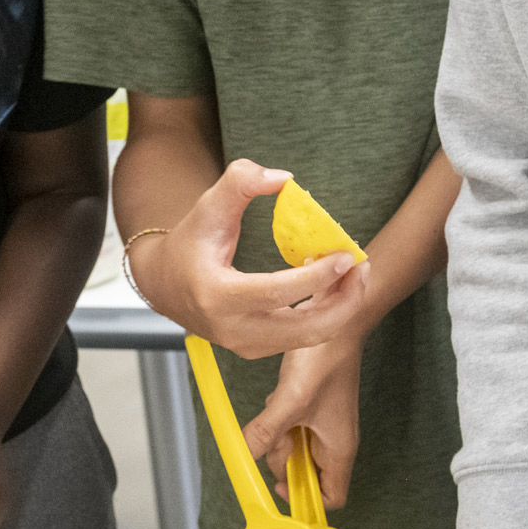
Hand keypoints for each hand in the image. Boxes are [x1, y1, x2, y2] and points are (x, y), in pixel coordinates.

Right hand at [128, 159, 370, 358]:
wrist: (164, 284)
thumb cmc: (190, 241)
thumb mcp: (208, 205)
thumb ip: (240, 181)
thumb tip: (284, 179)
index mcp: (217, 296)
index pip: (277, 293)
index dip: (316, 276)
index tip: (345, 255)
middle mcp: (232, 329)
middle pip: (304, 330)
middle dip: (343, 301)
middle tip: (363, 267)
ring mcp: (245, 346)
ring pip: (309, 338)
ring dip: (340, 308)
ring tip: (355, 274)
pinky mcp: (257, 349)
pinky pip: (302, 337)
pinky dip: (326, 313)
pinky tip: (335, 285)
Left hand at [241, 335, 362, 508]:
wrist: (336, 319)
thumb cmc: (325, 358)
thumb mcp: (290, 400)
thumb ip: (266, 432)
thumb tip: (243, 456)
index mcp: (339, 448)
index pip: (331, 497)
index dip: (306, 498)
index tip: (280, 485)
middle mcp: (334, 440)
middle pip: (305, 472)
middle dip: (283, 458)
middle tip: (275, 434)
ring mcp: (323, 423)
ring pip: (293, 448)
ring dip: (278, 434)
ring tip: (278, 407)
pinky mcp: (312, 407)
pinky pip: (289, 425)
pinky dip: (278, 417)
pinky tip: (277, 397)